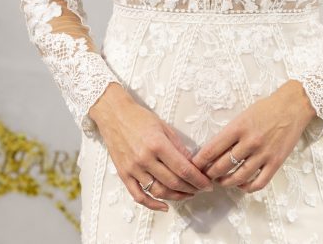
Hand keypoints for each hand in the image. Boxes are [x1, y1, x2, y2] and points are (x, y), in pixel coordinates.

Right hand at [89, 83, 213, 211]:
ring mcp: (133, 169)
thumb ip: (178, 146)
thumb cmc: (140, 117)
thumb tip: (192, 163)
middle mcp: (145, 159)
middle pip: (173, 182)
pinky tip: (164, 206)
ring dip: (176, 197)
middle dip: (191, 188)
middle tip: (201, 189)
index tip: (208, 184)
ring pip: (158, 191)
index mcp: (158, 144)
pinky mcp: (124, 175)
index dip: (198, 179)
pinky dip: (152, 204)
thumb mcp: (164, 126)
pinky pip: (138, 196)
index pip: (183, 169)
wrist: (114, 115)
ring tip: (188, 195)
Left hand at [190, 80, 316, 192]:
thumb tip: (215, 149)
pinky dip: (247, 187)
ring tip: (221, 181)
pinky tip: (242, 184)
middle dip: (210, 173)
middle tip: (206, 175)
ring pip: (238, 177)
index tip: (194, 165)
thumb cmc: (267, 107)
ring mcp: (263, 153)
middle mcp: (249, 141)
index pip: (212, 149)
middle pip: (222, 166)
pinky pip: (259, 183)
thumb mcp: (244, 115)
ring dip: (226, 182)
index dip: (200, 160)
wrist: (293, 106)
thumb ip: (231, 132)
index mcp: (238, 127)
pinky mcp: (276, 162)